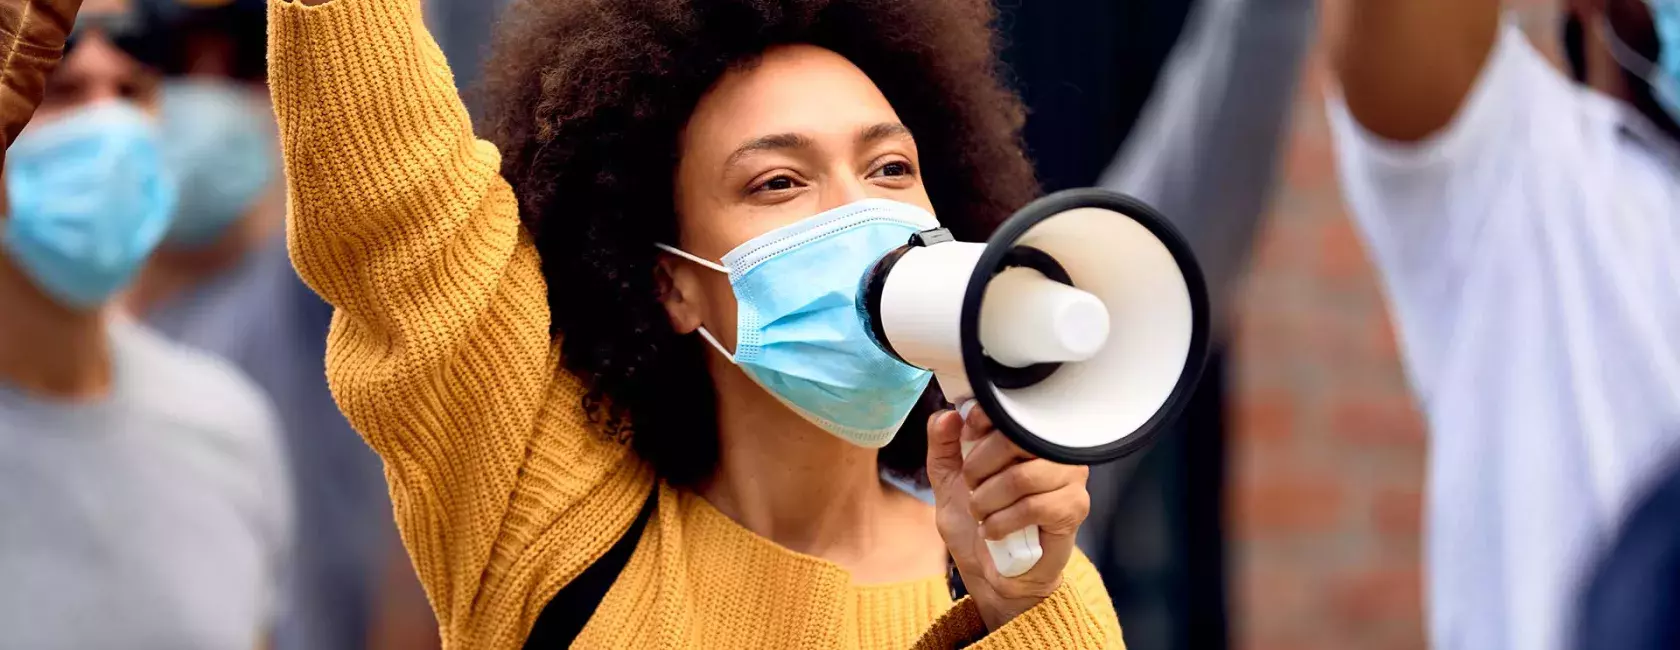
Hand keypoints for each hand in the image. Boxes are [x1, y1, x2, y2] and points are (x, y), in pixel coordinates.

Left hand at [926, 405, 1090, 630]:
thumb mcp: (948, 481)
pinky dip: (1002, 523)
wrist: (995, 573)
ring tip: (982, 513)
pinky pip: (1033, 507)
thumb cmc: (978, 523)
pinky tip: (995, 531)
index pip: (1009, 407)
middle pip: (1014, 438)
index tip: (966, 439)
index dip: (981, 420)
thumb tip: (947, 415)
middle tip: (972, 488)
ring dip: (988, 500)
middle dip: (979, 467)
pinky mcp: (1074, 508)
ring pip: (1022, 476)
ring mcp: (1070, 477)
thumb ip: (944, 445)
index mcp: (1026, 434)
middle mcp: (1053, 448)